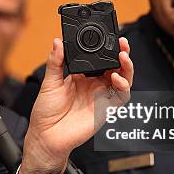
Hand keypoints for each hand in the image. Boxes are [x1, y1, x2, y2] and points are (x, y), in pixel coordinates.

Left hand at [17, 37, 132, 173]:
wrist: (47, 136)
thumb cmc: (46, 112)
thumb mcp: (49, 83)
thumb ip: (56, 62)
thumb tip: (58, 42)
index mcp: (82, 77)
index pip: (99, 59)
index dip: (106, 48)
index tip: (108, 37)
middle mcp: (95, 85)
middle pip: (115, 66)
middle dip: (121, 53)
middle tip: (121, 43)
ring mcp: (102, 97)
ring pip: (123, 79)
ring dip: (126, 67)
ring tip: (123, 56)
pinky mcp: (106, 109)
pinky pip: (121, 97)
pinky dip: (123, 86)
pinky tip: (117, 78)